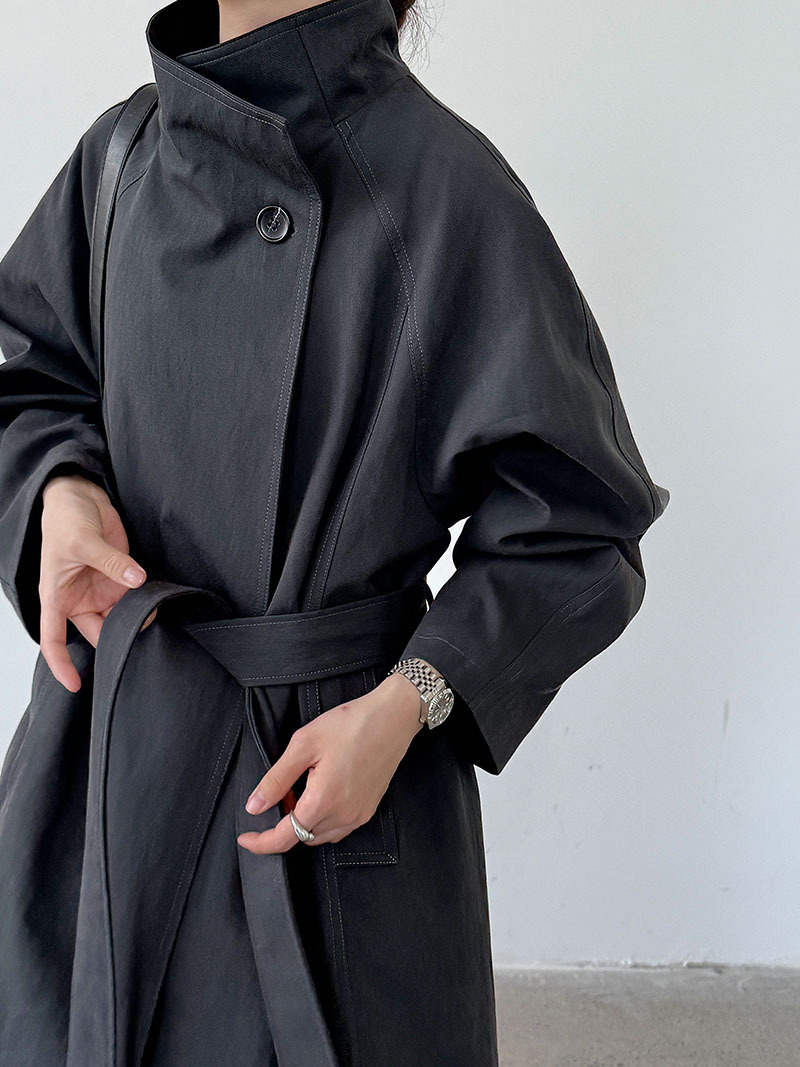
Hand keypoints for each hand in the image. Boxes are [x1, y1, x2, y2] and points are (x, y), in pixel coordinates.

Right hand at [39, 473, 152, 691]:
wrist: (80, 495)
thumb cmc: (65, 519)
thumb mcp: (82, 540)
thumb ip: (111, 562)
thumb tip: (136, 579)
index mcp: (58, 597)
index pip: (54, 639)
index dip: (62, 664)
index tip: (76, 684)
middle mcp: (79, 599)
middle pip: (99, 631)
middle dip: (118, 638)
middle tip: (141, 638)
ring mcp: (102, 590)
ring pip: (121, 617)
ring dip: (138, 620)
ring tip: (156, 617)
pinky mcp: (121, 577)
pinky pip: (135, 597)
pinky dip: (147, 602)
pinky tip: (161, 603)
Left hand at [237, 671, 425, 853]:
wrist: (392, 717)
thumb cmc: (351, 724)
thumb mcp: (304, 744)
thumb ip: (276, 780)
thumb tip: (255, 806)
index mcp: (323, 801)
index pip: (285, 838)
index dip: (261, 843)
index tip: (245, 838)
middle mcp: (343, 815)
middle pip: (302, 836)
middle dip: (284, 822)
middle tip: (281, 792)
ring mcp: (359, 815)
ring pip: (319, 834)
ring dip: (304, 821)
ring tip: (302, 787)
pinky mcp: (368, 809)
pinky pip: (338, 827)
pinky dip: (322, 818)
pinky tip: (321, 791)